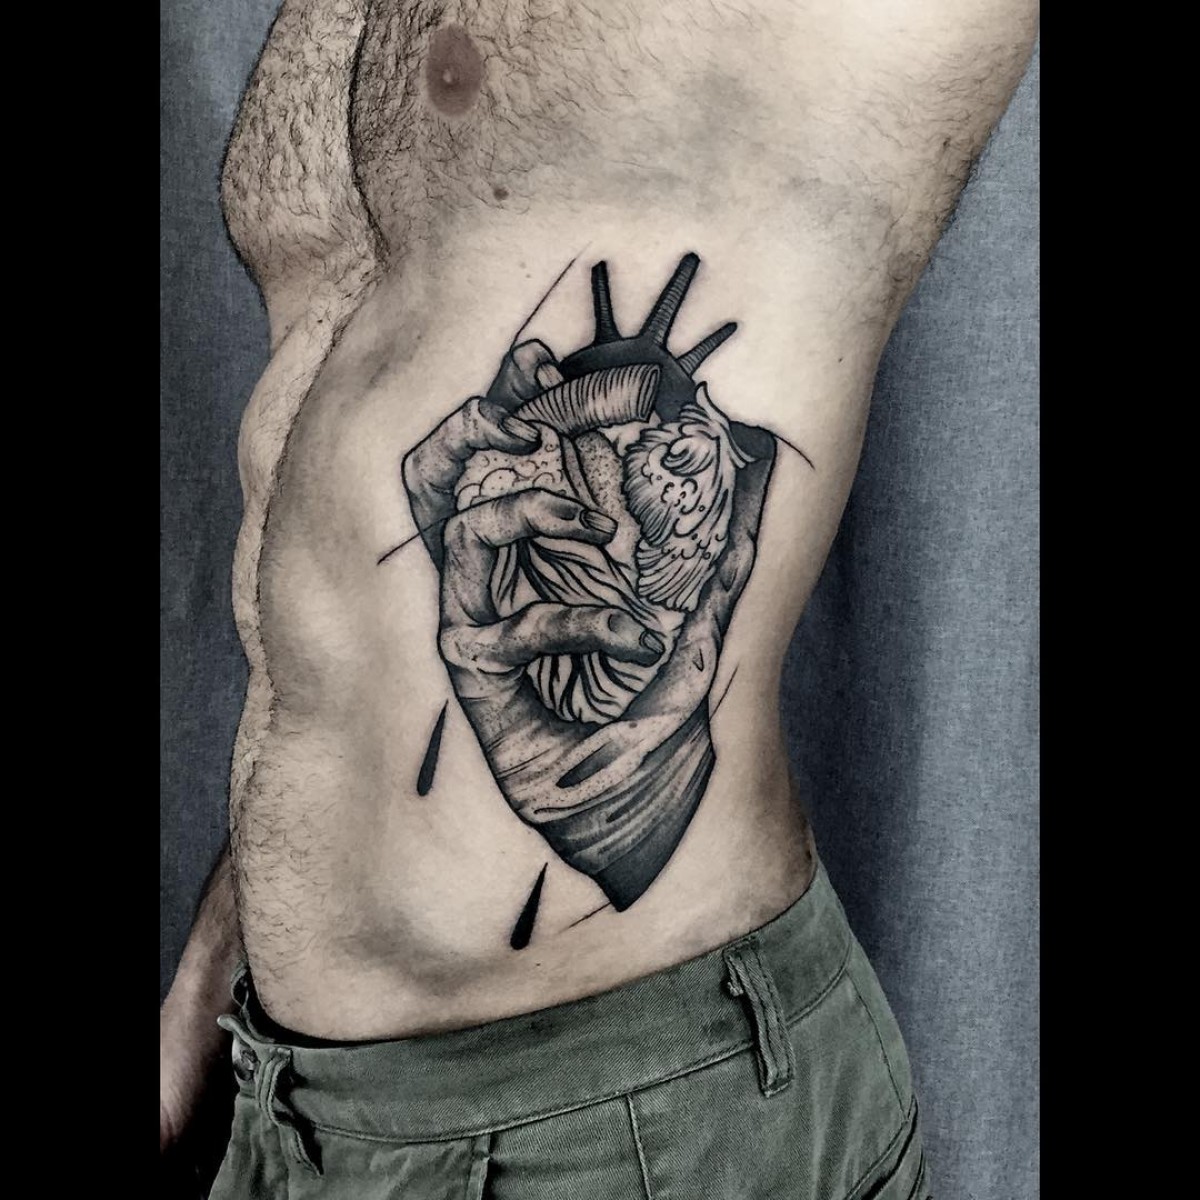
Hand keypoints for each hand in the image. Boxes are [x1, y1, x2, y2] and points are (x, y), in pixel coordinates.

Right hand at [401, 343, 774, 908]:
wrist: (636, 792)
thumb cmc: (656, 698)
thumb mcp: (702, 604)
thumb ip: (723, 534)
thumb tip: (759, 453)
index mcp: (539, 539)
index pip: (510, 449)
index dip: (515, 394)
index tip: (547, 356)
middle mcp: (499, 569)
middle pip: (457, 470)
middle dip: (483, 423)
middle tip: (534, 411)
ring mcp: (478, 616)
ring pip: (463, 529)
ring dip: (528, 508)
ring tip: (600, 526)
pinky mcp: (473, 672)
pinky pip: (517, 624)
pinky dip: (587, 624)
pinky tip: (643, 643)